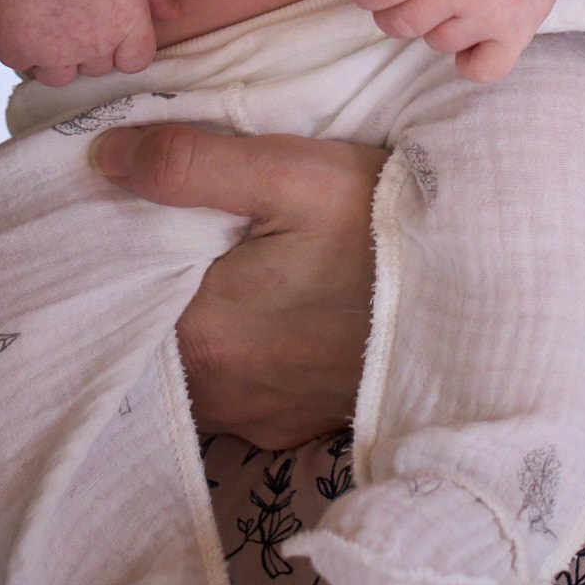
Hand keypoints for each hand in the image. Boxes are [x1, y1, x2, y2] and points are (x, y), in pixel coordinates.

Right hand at [0, 0, 172, 85]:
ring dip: (55, 59)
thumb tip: (174, 13)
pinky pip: (25, 64)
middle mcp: (96, 46)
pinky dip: (22, 49)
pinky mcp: (20, 52)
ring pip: (61, 77)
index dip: (123, 48)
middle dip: (87, 50)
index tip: (107, 30)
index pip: (135, 62)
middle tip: (72, 17)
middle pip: (97, 69)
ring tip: (47, 25)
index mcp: (128, 26)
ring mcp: (57, 54)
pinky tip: (23, 20)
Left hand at [94, 125, 381, 446]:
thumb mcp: (292, 174)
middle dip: (150, 288)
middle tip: (172, 233)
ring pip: (188, 367)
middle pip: (149, 334)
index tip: (121, 213)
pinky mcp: (288, 428)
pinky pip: (232, 390)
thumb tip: (106, 157)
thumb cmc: (385, 233)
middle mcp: (217, 392)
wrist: (479, 301)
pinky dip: (231, 355)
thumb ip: (189, 164)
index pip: (117, 294)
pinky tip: (258, 313)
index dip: (113, 251)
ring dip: (192, 325)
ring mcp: (255, 418)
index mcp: (202, 333)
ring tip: (218, 270)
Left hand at [350, 0, 560, 82]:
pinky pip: (478, 70)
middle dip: (390, 15)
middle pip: (401, 24)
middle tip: (404, 1)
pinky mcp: (516, 35)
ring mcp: (490, 14)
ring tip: (452, 4)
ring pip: (436, 44)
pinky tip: (471, 39)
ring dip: (434, 28)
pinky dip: (468, 62)